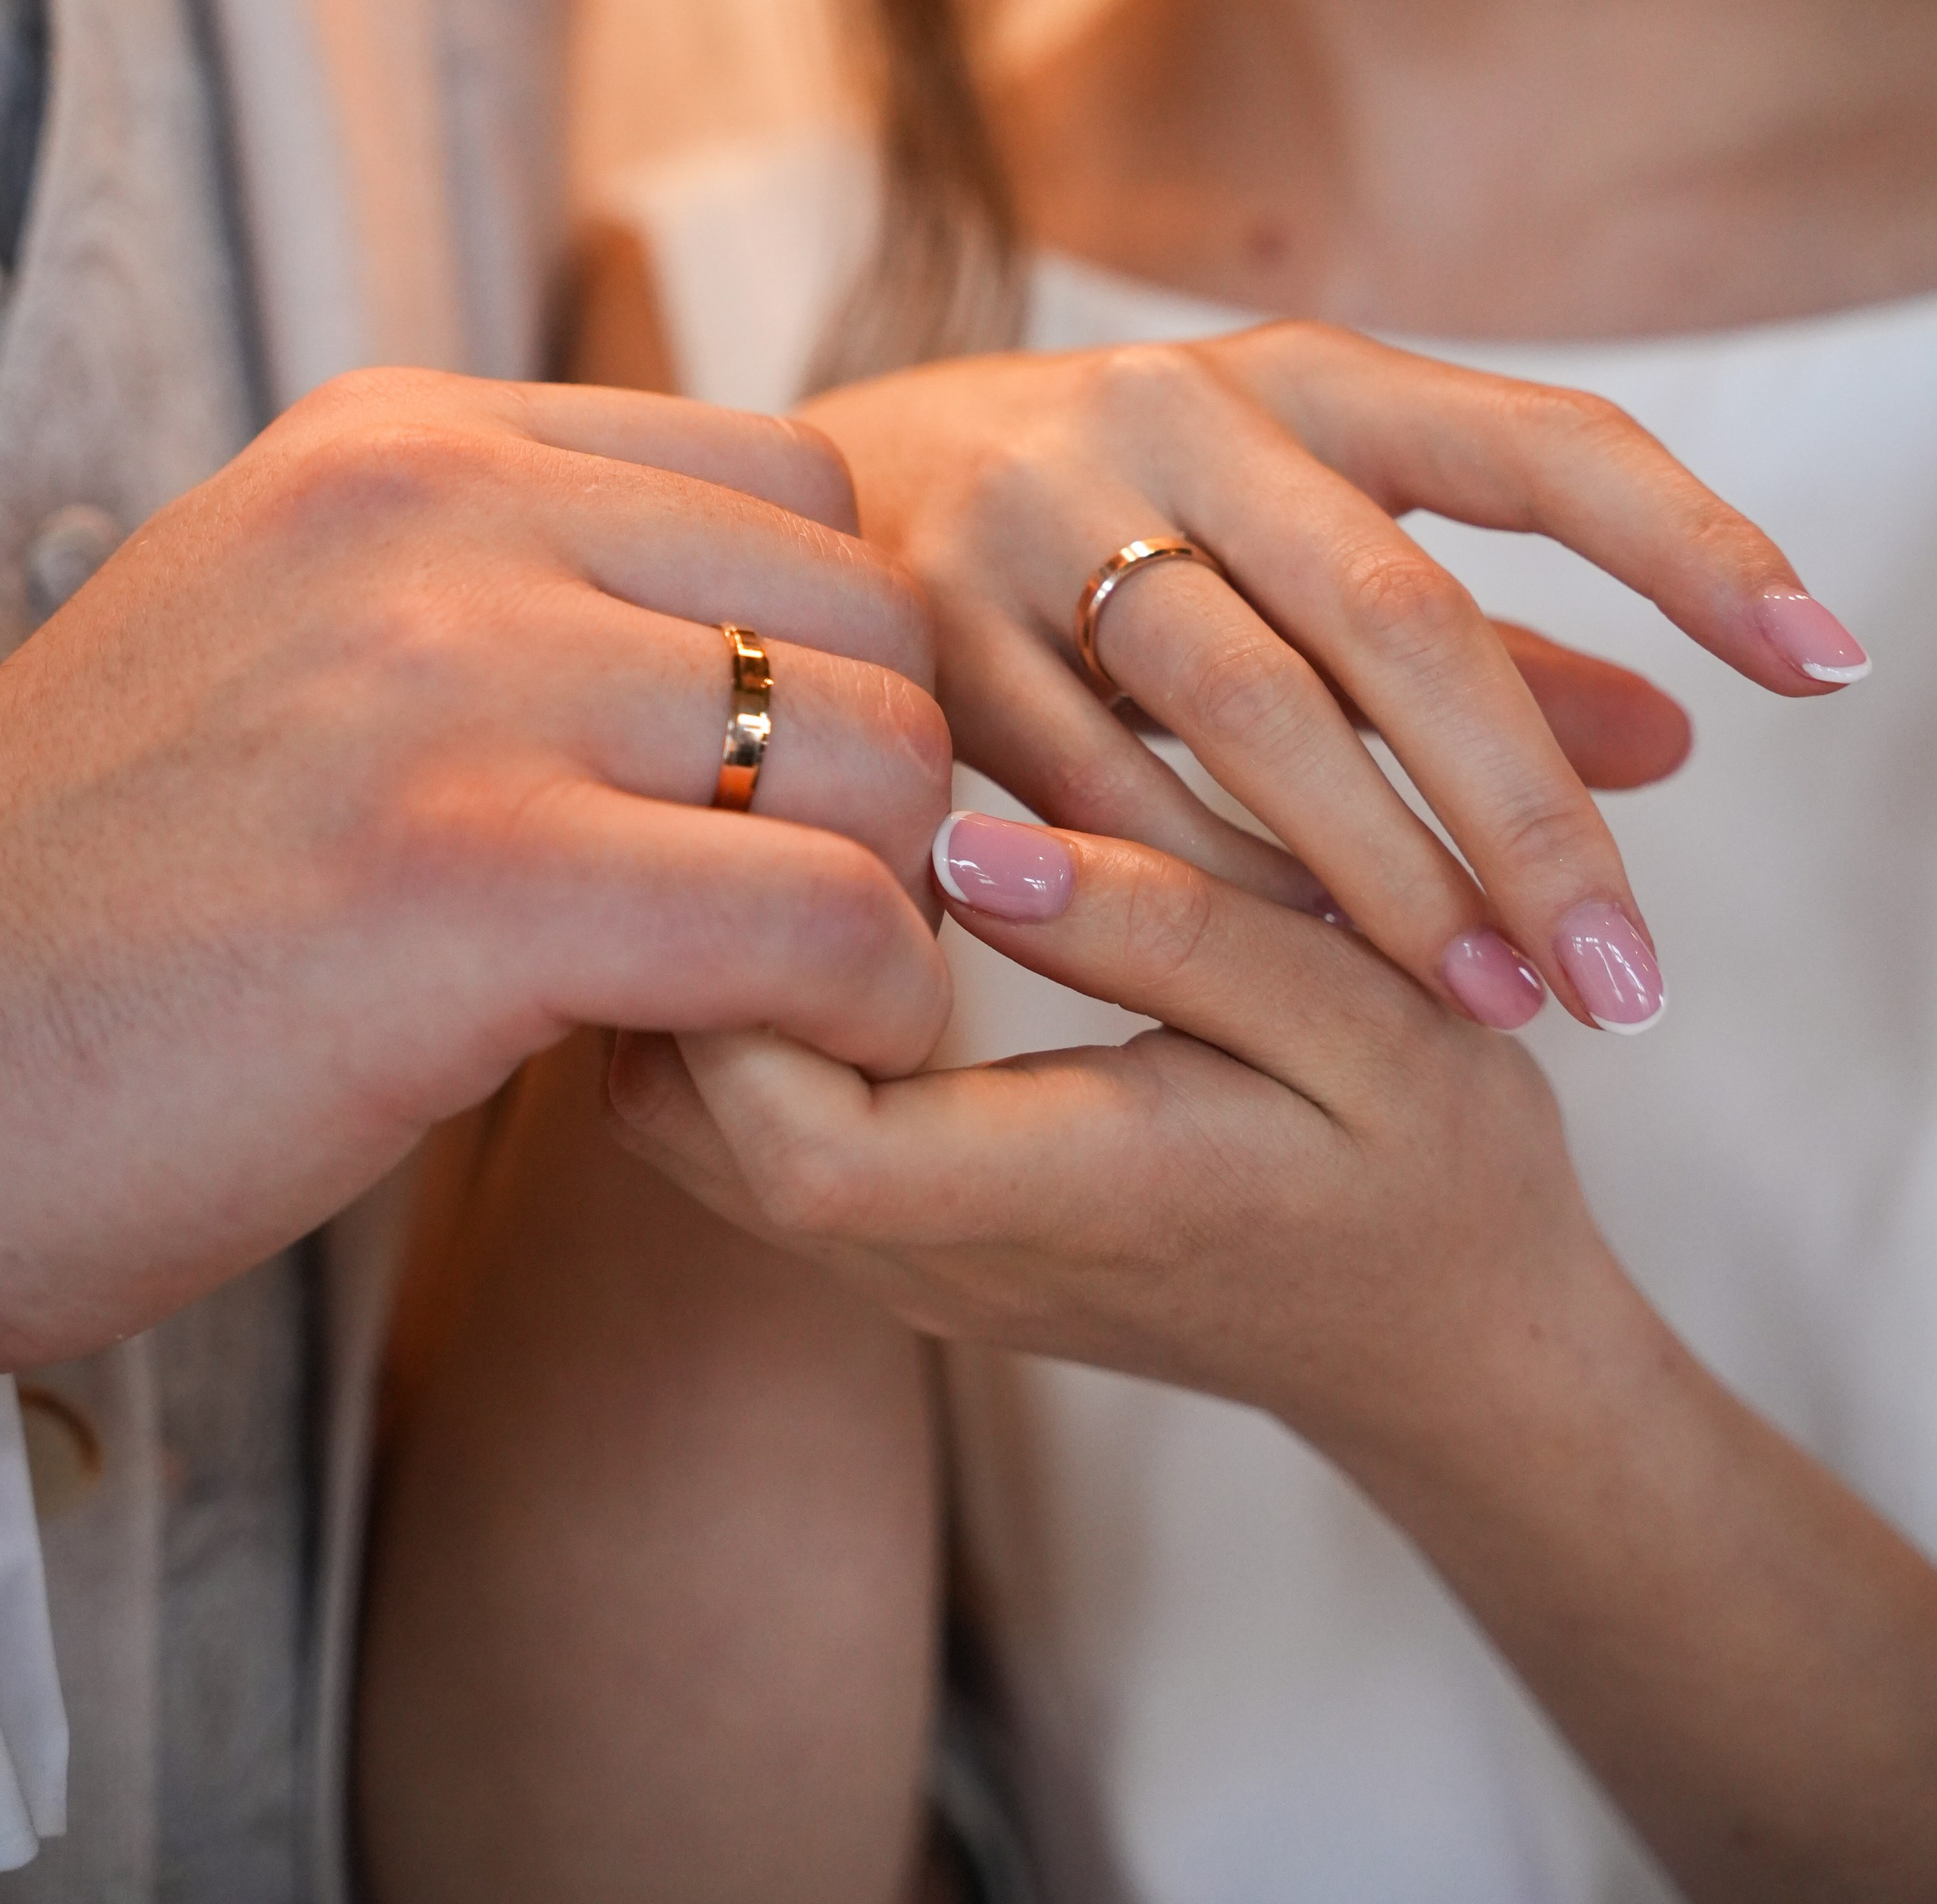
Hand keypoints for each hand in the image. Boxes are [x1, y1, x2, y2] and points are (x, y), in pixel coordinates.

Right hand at [0, 370, 951, 1366]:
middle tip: (804, 916)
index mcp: (404, 444)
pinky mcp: (472, 879)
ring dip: (881, 901)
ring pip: (876, 756)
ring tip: (782, 999)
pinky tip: (788, 1066)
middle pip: (864, 614)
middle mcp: (442, 517)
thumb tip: (774, 655)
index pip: (791, 481)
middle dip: (875, 783)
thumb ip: (509, 600)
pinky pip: (823, 919)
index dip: (827, 654)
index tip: (774, 794)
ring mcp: (455, 682)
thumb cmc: (116, 911)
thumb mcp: (300, 648)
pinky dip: (864, 1010)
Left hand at [609, 811, 1598, 1452]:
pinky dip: (736, 1017)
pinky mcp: (900, 1245)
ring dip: (699, 974)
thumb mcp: (1363, 1019)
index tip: (803, 817)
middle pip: (679, 1125)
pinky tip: (829, 900)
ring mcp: (905, 1270)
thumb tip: (964, 849)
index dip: (749, 976)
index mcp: (1064, 1199)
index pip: (799, 1138)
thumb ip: (1168, 930)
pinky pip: (740, 1133)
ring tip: (793, 822)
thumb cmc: (1431, 1166)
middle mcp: (942, 1263)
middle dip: (683, 945)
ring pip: (678, 1129)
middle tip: (765, 783)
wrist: (1448, 1342)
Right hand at [805, 326, 1867, 1028]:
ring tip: (1492, 1006)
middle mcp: (1172, 414)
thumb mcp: (1302, 540)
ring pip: (1246, 709)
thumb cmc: (1117, 531)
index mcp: (1301, 375)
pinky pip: (1090, 783)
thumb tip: (1685, 741)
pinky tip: (1285, 972)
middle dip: (1528, 810)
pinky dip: (1199, 884)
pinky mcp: (921, 624)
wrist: (802, 496)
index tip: (1831, 665)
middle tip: (1629, 984)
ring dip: (1380, 874)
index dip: (1693, 544)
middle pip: (1398, 613)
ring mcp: (1033, 510)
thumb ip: (1484, 640)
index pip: (1539, 442)